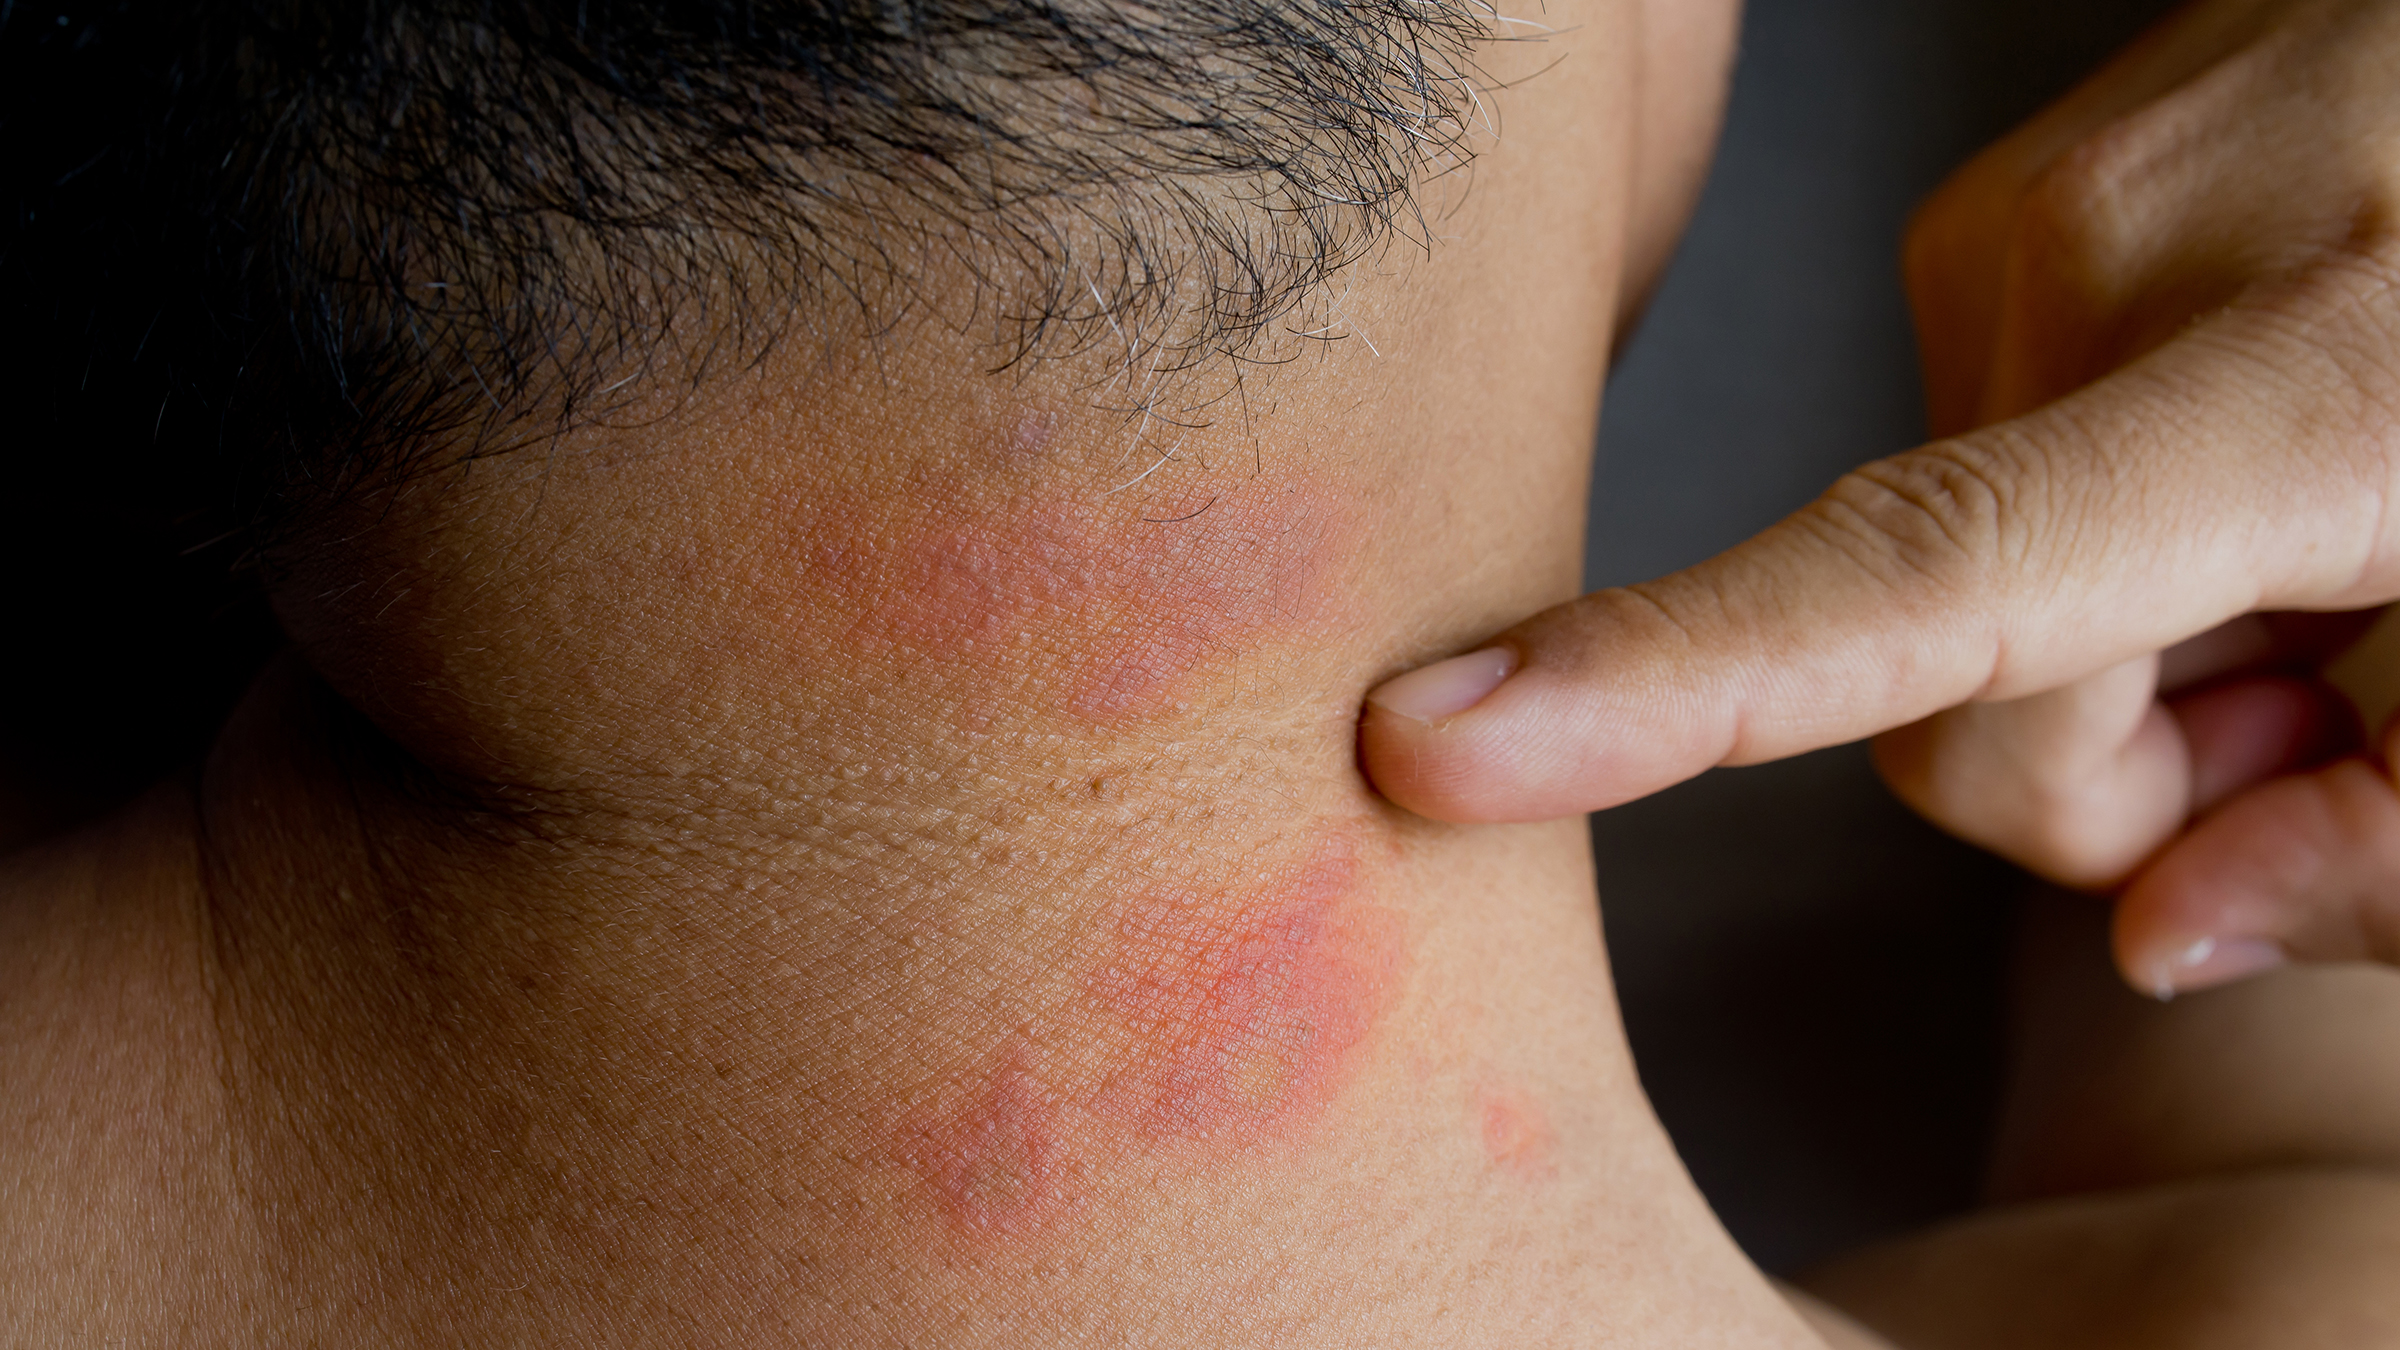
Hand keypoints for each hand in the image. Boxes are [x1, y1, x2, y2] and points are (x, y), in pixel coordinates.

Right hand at [1360, 0, 2399, 997]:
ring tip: (2319, 532)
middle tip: (2331, 682)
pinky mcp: (2003, 207)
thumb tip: (2153, 939)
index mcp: (2318, 384)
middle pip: (1941, 691)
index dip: (1669, 685)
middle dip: (2114, 761)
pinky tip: (2249, 451)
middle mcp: (2114, 274)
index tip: (1443, 746)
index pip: (1924, 579)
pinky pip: (1969, 456)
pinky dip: (2101, 513)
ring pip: (1939, 577)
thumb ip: (2390, 859)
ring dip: (2117, 628)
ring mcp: (2036, 218)